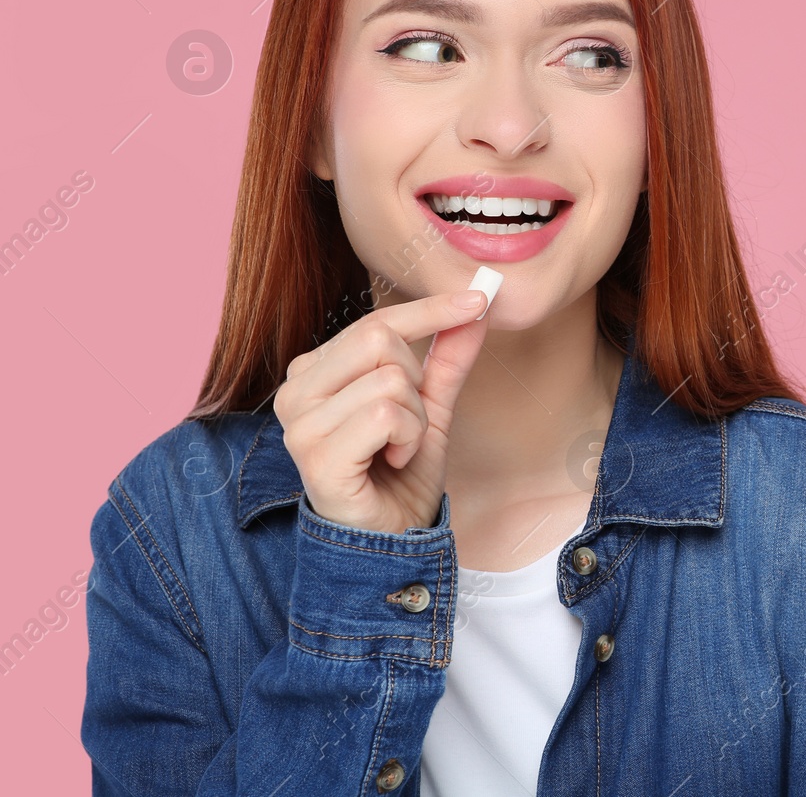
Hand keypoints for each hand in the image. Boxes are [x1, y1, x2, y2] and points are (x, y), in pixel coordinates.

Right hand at [274, 289, 488, 534]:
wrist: (391, 539)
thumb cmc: (401, 474)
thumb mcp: (432, 406)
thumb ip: (447, 357)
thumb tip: (477, 305)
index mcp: (315, 371)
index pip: (376, 321)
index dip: (431, 309)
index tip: (478, 298)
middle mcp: (295, 390)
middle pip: (380, 340)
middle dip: (416, 383)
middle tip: (408, 425)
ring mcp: (299, 424)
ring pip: (389, 379)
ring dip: (415, 419)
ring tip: (398, 448)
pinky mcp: (315, 455)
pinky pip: (385, 415)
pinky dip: (408, 438)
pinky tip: (392, 461)